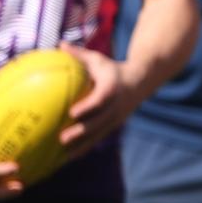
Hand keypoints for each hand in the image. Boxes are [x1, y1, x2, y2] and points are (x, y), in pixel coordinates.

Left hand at [57, 43, 139, 158]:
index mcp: (112, 88)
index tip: (72, 112)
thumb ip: (79, 55)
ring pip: (98, 135)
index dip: (87, 107)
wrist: (141, 81)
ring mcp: (116, 118)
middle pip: (98, 122)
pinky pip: (98, 139)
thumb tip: (59, 44)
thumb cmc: (112, 69)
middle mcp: (116, 106)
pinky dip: (84, 148)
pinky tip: (68, 158)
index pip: (100, 99)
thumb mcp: (98, 59)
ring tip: (62, 156)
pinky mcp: (114, 126)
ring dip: (81, 146)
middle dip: (81, 132)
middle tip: (62, 139)